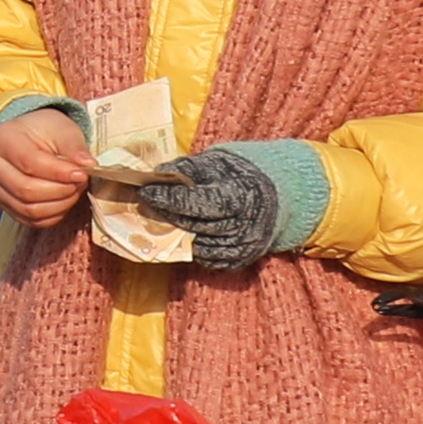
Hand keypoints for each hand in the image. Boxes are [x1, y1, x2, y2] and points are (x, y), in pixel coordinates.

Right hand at [0, 105, 93, 228]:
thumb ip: (74, 147)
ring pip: (29, 209)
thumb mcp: (62, 129)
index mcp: (2, 140)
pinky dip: (52, 216)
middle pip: (27, 190)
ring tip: (74, 190)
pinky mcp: (6, 205)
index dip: (59, 173)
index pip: (30, 163)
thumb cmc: (44, 130)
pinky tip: (64, 201)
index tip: (82, 173)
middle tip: (80, 182)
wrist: (28, 138)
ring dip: (59, 205)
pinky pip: (30, 220)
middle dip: (61, 190)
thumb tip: (88, 165)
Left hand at [123, 144, 316, 269]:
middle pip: (195, 225)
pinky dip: (193, 247)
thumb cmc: (239, 176)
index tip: (146, 192)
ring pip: (197, 245)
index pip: (199, 202)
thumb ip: (188, 168)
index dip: (170, 198)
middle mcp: (245, 225)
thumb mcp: (217, 163)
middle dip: (167, 214)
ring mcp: (244, 247)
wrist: (276, 196)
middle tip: (147, 204)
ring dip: (177, 233)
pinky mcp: (240, 260)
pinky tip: (186, 232)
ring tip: (163, 217)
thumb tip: (158, 175)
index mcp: (241, 196)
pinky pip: (207, 259)